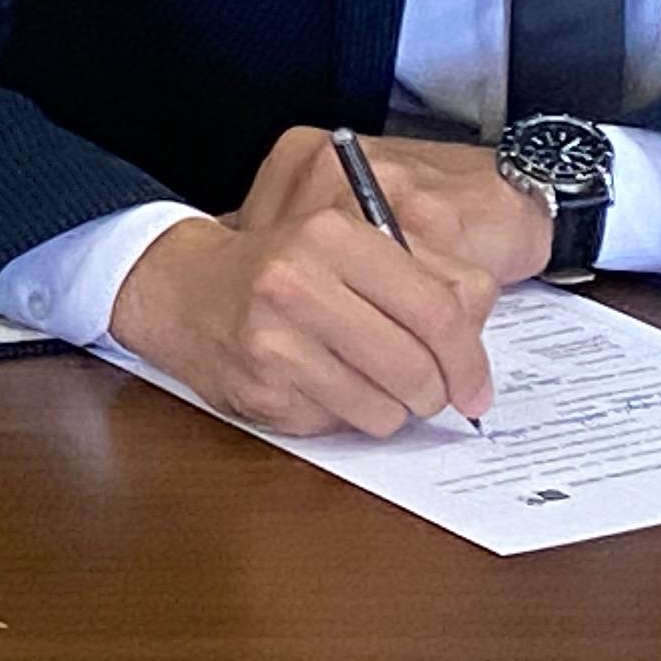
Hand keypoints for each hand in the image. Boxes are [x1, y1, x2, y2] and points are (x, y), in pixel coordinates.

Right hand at [107, 125, 504, 435]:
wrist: (184, 289)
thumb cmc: (280, 266)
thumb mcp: (346, 243)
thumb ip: (421, 274)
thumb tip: (476, 342)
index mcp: (330, 233)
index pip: (436, 311)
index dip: (470, 359)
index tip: (476, 385)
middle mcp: (298, 281)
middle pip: (415, 367)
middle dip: (435, 392)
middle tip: (431, 391)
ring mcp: (275, 340)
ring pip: (384, 409)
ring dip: (391, 408)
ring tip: (370, 381)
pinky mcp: (262, 389)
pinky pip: (342, 427)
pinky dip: (348, 416)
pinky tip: (324, 385)